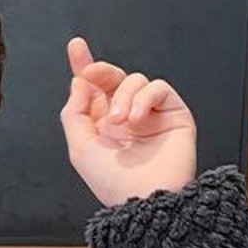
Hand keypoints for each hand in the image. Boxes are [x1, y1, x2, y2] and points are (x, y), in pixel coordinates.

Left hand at [59, 37, 196, 208]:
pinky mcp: (173, 113)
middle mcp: (126, 117)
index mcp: (102, 126)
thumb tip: (78, 82)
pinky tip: (137, 119)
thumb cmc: (113, 183)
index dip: (85, 66)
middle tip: (91, 72)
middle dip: (100, 70)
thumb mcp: (80, 148)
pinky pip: (159, 88)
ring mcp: (150, 114)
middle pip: (113, 78)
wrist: (145, 199)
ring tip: (120, 121)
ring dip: (123, 96)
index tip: (76, 47)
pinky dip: (145, 98)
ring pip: (135, 80)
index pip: (94, 90)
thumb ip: (74, 113)